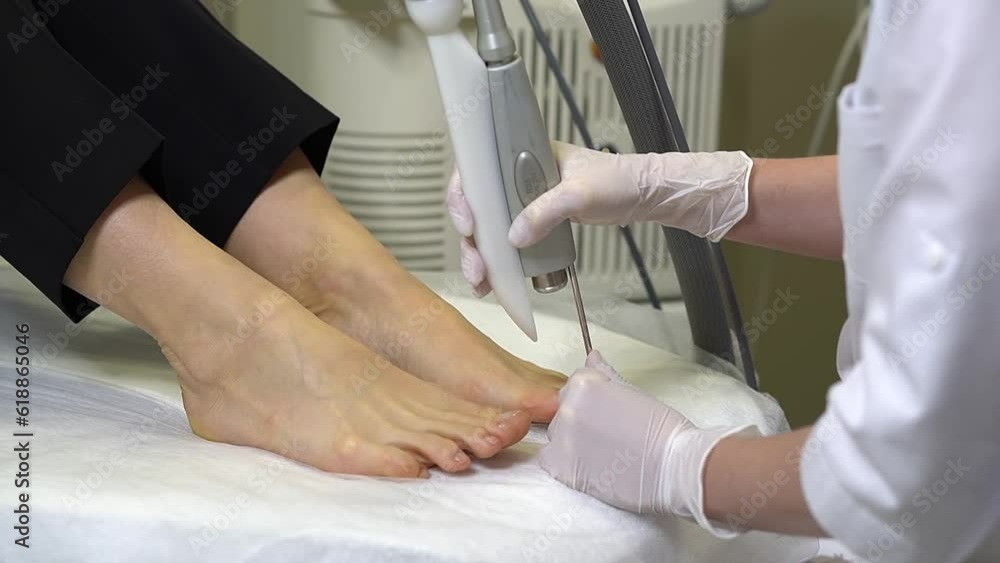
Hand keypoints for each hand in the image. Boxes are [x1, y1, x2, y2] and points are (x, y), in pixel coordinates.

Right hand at [447, 142, 751, 294]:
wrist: (644, 195)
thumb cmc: (616, 181)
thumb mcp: (579, 194)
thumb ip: (546, 211)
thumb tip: (513, 238)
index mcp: (521, 154)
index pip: (476, 170)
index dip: (463, 197)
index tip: (469, 225)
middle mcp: (515, 176)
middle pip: (477, 205)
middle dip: (470, 239)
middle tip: (476, 266)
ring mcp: (524, 199)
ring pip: (489, 227)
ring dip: (480, 254)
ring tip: (481, 282)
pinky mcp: (535, 220)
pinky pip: (508, 239)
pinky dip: (499, 260)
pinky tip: (494, 281)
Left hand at [539, 351, 757, 536]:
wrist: (673, 467)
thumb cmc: (663, 432)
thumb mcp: (632, 392)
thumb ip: (604, 374)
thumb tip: (592, 357)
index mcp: (584, 384)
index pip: (575, 386)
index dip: (594, 401)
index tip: (609, 413)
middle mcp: (569, 408)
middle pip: (565, 409)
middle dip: (582, 419)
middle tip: (609, 434)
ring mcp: (563, 437)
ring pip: (558, 434)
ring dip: (573, 441)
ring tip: (604, 452)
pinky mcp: (562, 467)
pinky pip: (549, 459)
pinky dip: (562, 462)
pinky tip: (587, 465)